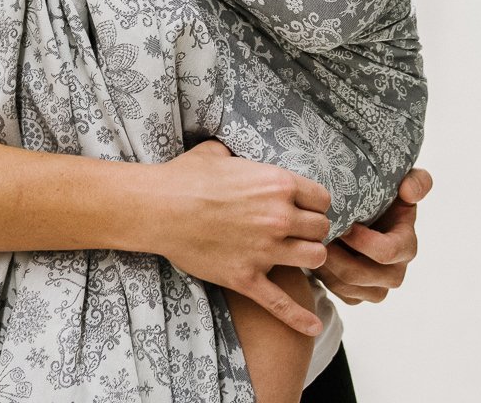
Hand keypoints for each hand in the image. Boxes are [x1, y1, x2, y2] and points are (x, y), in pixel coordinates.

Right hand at [153, 141, 330, 335]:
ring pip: (314, 259)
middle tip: (299, 229)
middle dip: (312, 228)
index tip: (304, 206)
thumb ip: (239, 156)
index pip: (322, 198)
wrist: (158, 207)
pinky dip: (299, 317)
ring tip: (298, 254)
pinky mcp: (246, 276)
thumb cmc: (185, 176)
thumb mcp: (217, 153)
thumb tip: (237, 156)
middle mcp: (278, 217)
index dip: (314, 202)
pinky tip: (313, 328)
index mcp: (277, 184)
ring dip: (309, 257)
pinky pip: (281, 303)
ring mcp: (264, 250)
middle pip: (321, 229)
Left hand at [314, 167, 432, 304]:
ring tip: (310, 244)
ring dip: (326, 266)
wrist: (355, 212)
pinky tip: (313, 255)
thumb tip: (409, 192)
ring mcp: (376, 287)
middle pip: (361, 274)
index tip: (344, 224)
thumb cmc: (377, 196)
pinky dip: (325, 277)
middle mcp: (394, 271)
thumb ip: (415, 182)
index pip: (387, 252)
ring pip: (348, 287)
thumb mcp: (397, 184)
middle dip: (336, 255)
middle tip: (317, 236)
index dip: (363, 241)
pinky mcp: (359, 295)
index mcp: (405, 245)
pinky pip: (341, 294)